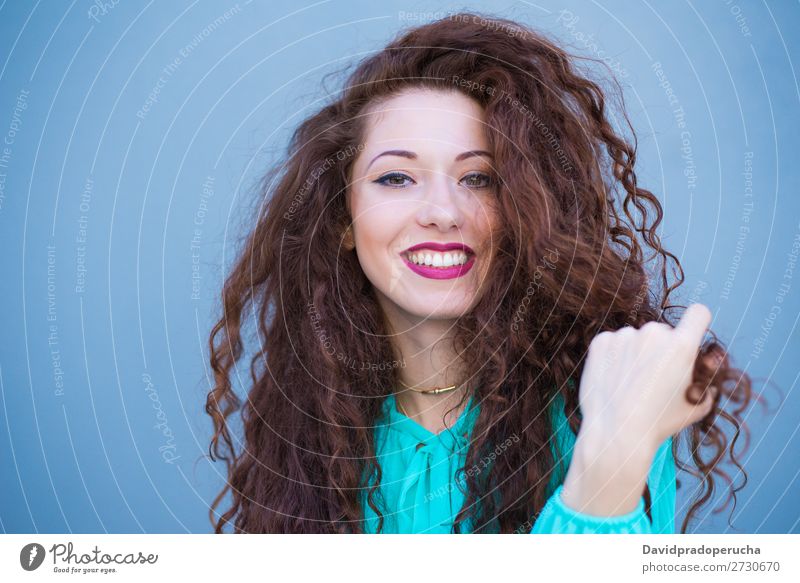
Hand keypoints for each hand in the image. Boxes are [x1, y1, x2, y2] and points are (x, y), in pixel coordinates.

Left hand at [559, 304, 716, 515]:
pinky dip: (614, 357)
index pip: (699, 313)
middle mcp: (653, 333)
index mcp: (682, 345)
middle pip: (663, 332)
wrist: (616, 433)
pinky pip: (613, 343)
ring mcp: (624, 335)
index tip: (691, 332)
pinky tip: (614, 379)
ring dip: (636, 354)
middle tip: (653, 379)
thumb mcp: (697, 406)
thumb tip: (705, 369)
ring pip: (636, 339)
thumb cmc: (660, 423)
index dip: (697, 323)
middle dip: (662, 350)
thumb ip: (706, 381)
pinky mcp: (601, 341)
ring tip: (631, 385)